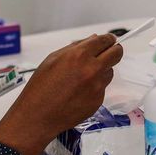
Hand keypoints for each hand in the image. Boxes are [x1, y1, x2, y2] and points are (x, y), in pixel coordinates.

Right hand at [0, 34, 122, 154]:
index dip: (108, 39)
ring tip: (83, 78)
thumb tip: (93, 39)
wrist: (38, 115)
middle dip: (114, 51)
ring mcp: (97, 86)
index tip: (110, 40)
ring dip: (102, 70)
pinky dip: (95, 87)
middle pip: (117, 53)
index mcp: (79, 55)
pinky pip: (103, 88)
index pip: (104, 40)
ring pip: (110, 71)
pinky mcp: (99, 100)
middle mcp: (92, 69)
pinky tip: (79, 92)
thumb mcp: (53, 59)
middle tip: (107, 53)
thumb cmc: (40, 87)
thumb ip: (75, 47)